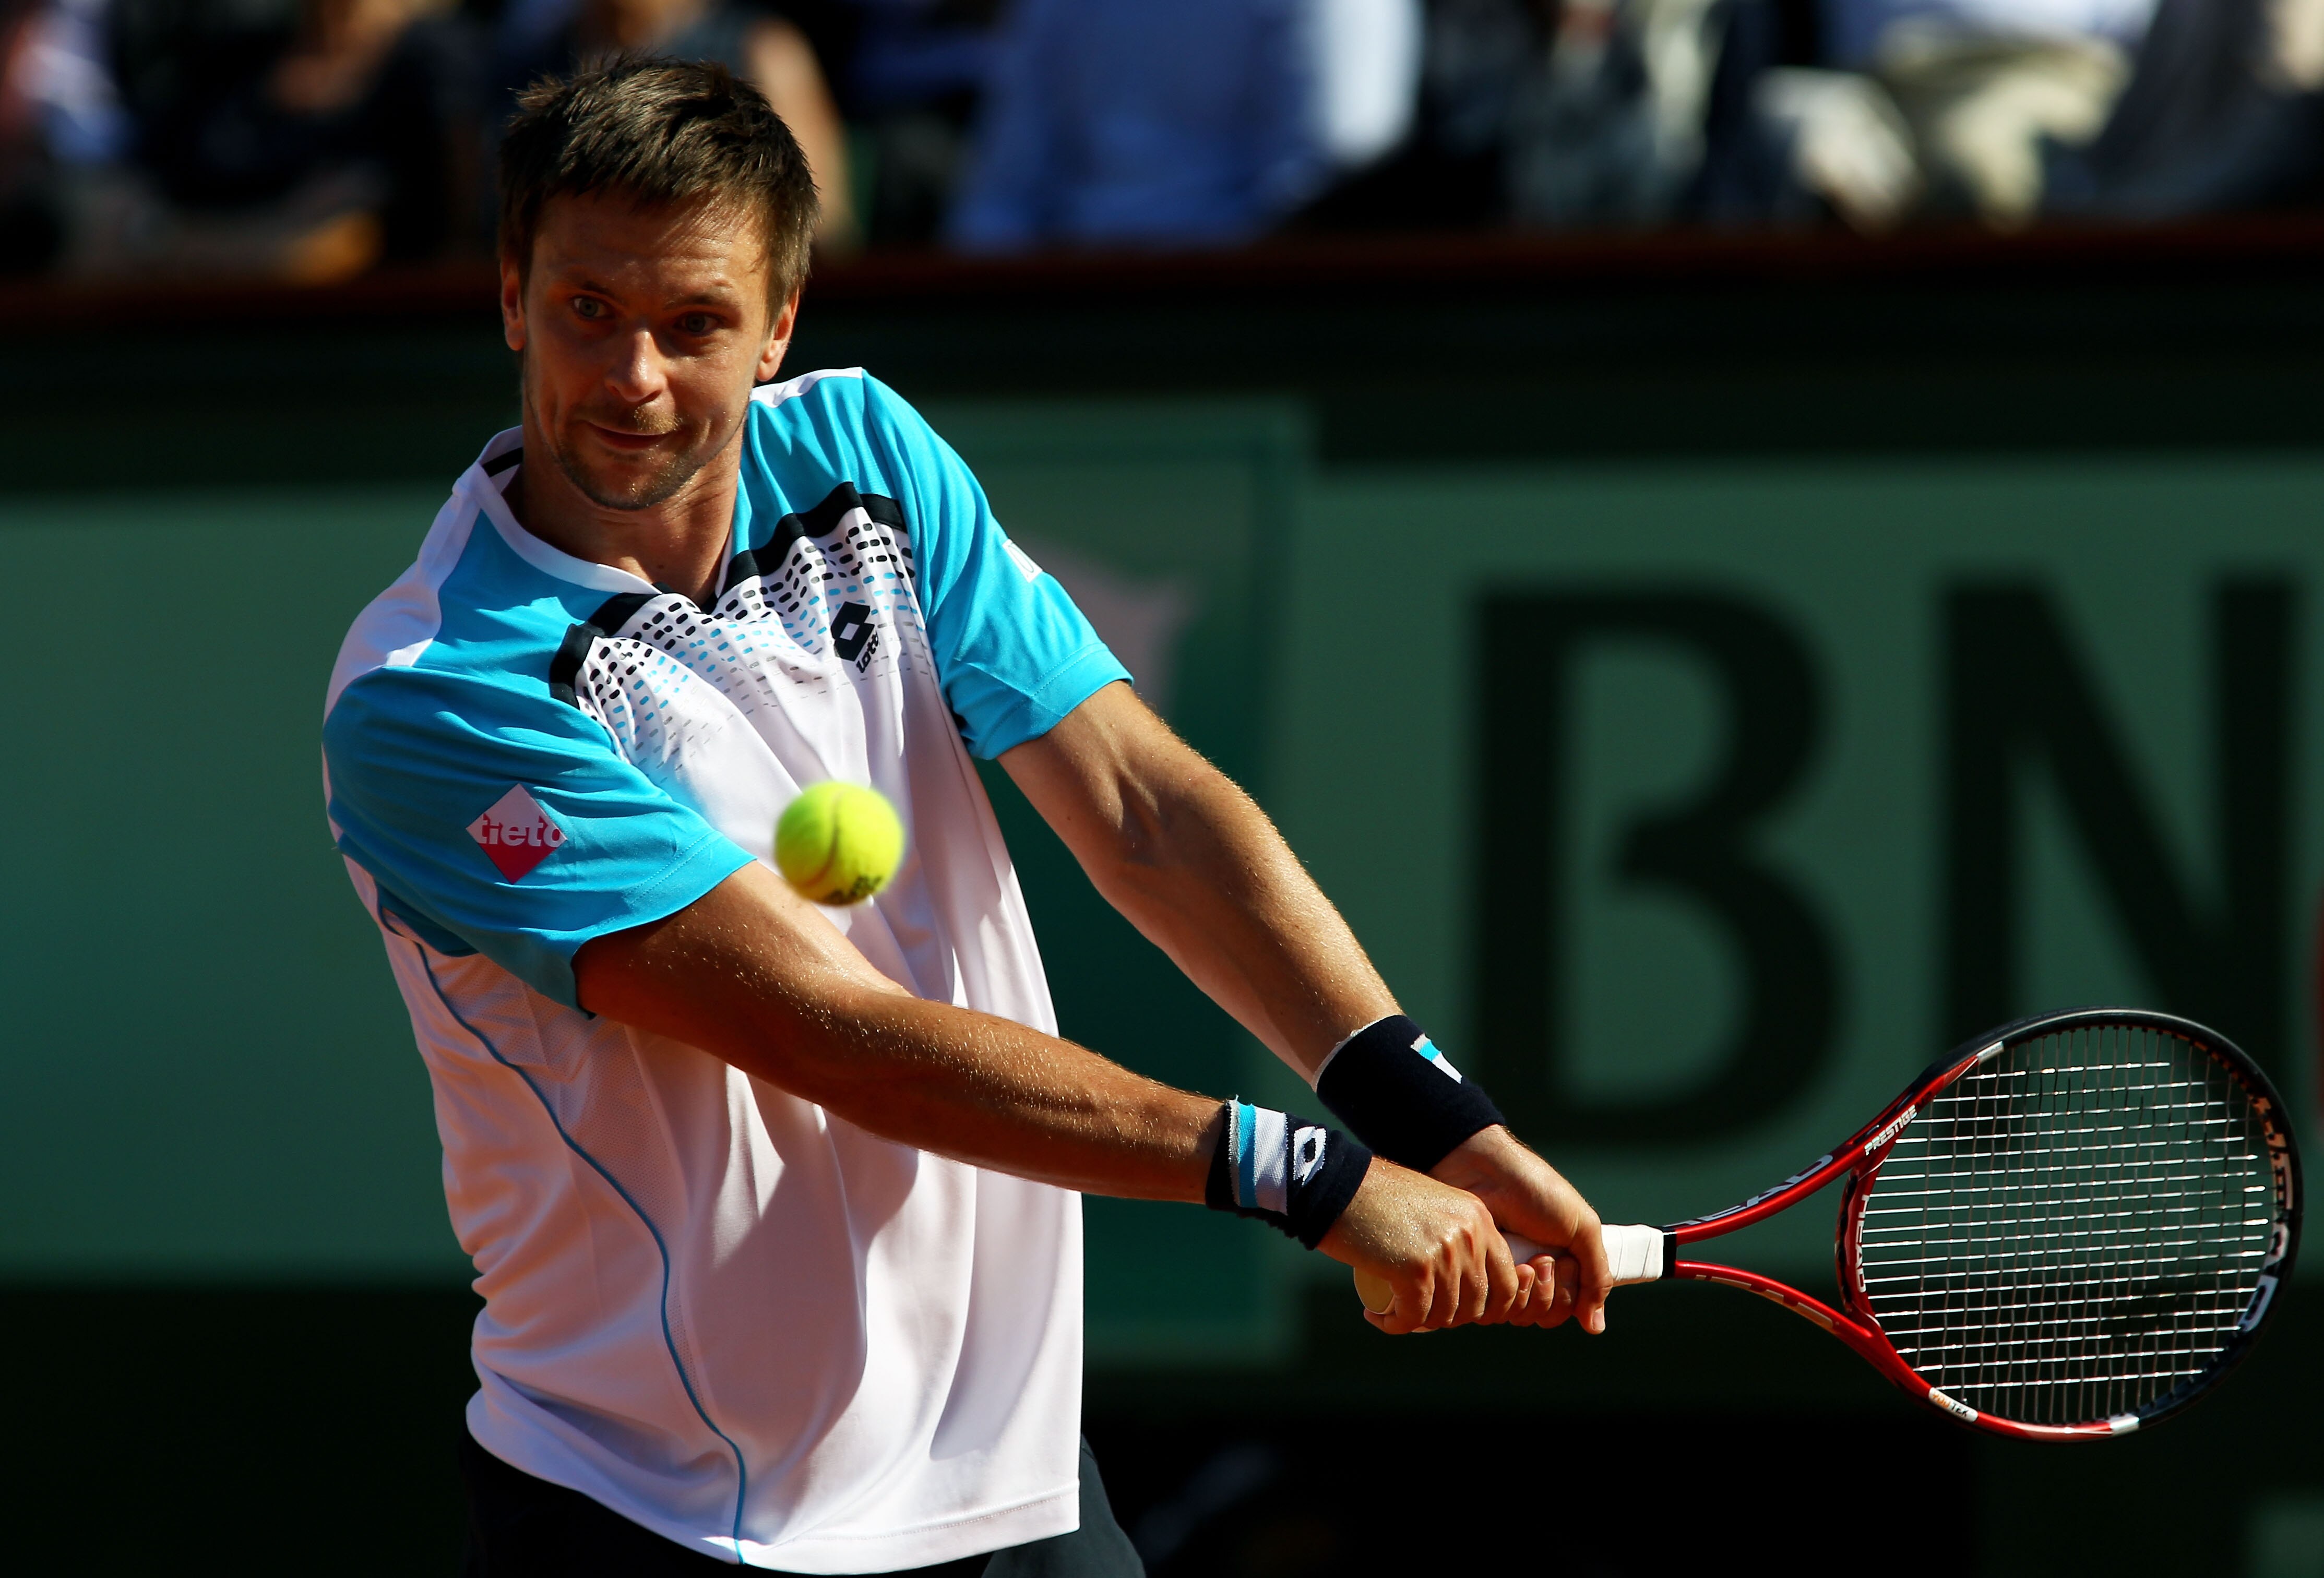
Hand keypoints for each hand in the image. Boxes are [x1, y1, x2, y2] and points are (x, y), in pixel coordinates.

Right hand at [1320, 1158, 1535, 1333]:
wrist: (1337, 1184)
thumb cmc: (1378, 1197)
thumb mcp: (1435, 1209)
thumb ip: (1458, 1235)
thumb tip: (1467, 1287)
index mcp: (1480, 1219)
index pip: (1507, 1282)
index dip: (1486, 1308)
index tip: (1455, 1311)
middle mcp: (1471, 1235)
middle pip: (1478, 1305)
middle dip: (1449, 1318)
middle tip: (1418, 1311)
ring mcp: (1446, 1253)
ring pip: (1445, 1315)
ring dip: (1419, 1321)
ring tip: (1394, 1311)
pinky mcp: (1417, 1269)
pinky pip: (1414, 1316)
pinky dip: (1394, 1324)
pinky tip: (1377, 1316)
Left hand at [1431, 1127, 1610, 1332]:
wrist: (1487, 1170)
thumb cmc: (1537, 1190)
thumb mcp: (1581, 1227)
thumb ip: (1597, 1275)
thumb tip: (1596, 1326)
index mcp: (1558, 1263)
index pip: (1571, 1308)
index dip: (1573, 1295)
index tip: (1567, 1262)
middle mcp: (1530, 1275)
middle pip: (1548, 1316)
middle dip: (1552, 1290)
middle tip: (1544, 1258)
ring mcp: (1501, 1277)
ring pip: (1522, 1316)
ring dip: (1532, 1290)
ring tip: (1528, 1259)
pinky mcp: (1476, 1278)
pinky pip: (1495, 1310)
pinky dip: (1508, 1291)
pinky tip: (1508, 1263)